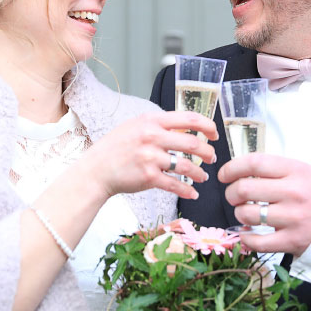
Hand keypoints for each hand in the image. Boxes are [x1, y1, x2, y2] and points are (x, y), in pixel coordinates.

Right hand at [81, 111, 217, 200]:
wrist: (96, 169)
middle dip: (208, 152)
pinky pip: (175, 185)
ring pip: (186, 165)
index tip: (214, 134)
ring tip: (203, 176)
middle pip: (192, 143)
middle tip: (212, 158)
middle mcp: (152, 136)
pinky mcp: (148, 177)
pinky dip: (187, 191)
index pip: (189, 118)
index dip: (208, 126)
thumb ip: (158, 125)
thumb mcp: (135, 126)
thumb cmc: (115, 148)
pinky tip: (193, 193)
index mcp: (151, 120)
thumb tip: (185, 128)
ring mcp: (150, 157)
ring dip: (199, 173)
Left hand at [220, 153, 310, 256]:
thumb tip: (237, 172)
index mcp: (296, 171)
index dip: (232, 168)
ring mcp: (293, 218)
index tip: (224, 175)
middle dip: (231, 193)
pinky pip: (257, 242)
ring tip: (246, 213)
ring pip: (247, 215)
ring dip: (239, 214)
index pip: (254, 163)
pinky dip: (246, 238)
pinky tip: (247, 233)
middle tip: (234, 196)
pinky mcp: (292, 240)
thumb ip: (273, 169)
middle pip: (245, 189)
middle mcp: (295, 193)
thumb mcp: (301, 171)